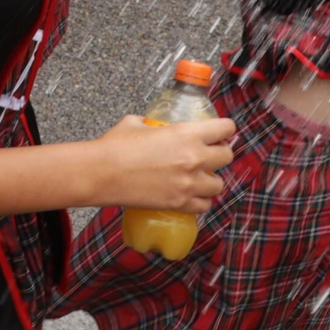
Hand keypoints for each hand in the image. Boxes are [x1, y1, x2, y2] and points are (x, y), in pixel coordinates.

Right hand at [94, 113, 234, 211]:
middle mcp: (194, 158)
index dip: (225, 129)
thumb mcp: (137, 123)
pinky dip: (200, 202)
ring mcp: (188, 183)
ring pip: (219, 185)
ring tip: (201, 178)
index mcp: (187, 133)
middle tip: (210, 154)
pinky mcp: (178, 204)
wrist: (102, 173)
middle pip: (227, 156)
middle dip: (220, 154)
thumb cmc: (116, 145)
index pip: (225, 128)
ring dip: (212, 180)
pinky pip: (203, 206)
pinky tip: (192, 196)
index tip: (221, 132)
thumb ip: (153, 124)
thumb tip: (152, 126)